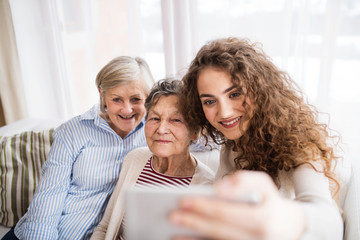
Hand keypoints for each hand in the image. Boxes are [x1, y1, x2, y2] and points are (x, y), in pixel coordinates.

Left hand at [169, 170, 305, 239]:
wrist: (290, 228)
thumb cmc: (270, 201)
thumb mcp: (263, 184)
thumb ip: (244, 180)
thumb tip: (220, 188)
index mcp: (263, 219)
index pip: (227, 212)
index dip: (203, 207)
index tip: (183, 201)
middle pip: (218, 231)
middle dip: (193, 223)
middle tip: (171, 215)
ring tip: (173, 233)